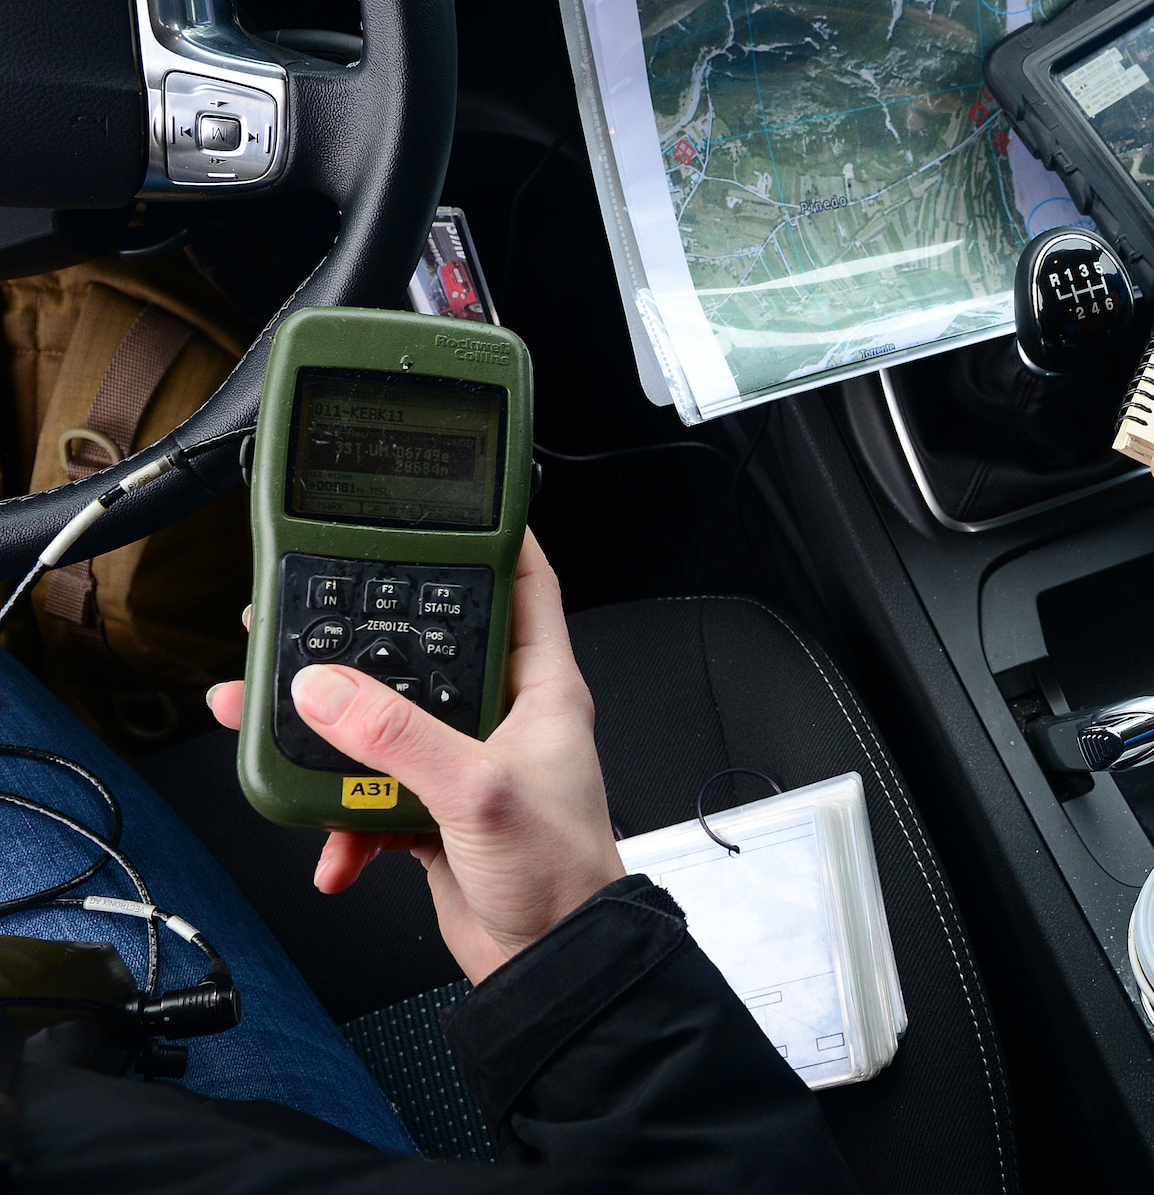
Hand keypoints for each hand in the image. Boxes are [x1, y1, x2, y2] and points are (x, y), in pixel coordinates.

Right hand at [208, 530, 624, 982]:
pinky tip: (332, 846)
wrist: (552, 967)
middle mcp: (504, 717)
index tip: (442, 510)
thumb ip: (398, 736)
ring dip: (328, 735)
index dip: (491, 541)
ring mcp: (466, 764)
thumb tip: (327, 687)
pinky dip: (341, 817)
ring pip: (383, 725)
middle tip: (299, 618)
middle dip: (361, 642)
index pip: (524, 586)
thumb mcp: (477, 791)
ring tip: (267, 721)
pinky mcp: (435, 812)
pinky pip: (371, 794)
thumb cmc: (562, 874)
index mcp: (540, 688)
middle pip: (427, 652)